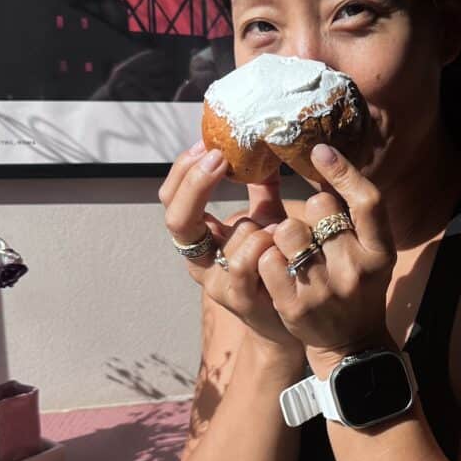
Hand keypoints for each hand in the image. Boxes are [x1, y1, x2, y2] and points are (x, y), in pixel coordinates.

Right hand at [158, 141, 300, 348]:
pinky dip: (265, 243)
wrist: (289, 316)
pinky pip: (245, 261)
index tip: (205, 144)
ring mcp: (215, 282)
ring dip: (256, 223)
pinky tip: (280, 239)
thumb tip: (265, 144)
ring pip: (227, 237)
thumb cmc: (276, 264)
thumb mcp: (267, 219)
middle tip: (218, 158)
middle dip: (195, 184)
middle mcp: (199, 261)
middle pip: (177, 219)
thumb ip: (261, 188)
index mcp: (200, 238)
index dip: (183, 171)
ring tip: (280, 225)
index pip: (171, 200)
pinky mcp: (238, 299)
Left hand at [257, 144, 395, 375]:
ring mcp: (324, 288)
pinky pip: (267, 259)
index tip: (321, 150)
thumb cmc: (357, 288)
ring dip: (282, 234)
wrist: (350, 346)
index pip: (368, 201)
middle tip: (313, 236)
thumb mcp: (370, 253)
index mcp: (380, 251)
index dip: (344, 172)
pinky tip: (278, 270)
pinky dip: (267, 259)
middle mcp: (356, 268)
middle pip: (318, 207)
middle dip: (308, 213)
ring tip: (293, 252)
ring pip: (286, 229)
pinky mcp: (294, 305)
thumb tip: (323, 158)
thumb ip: (353, 215)